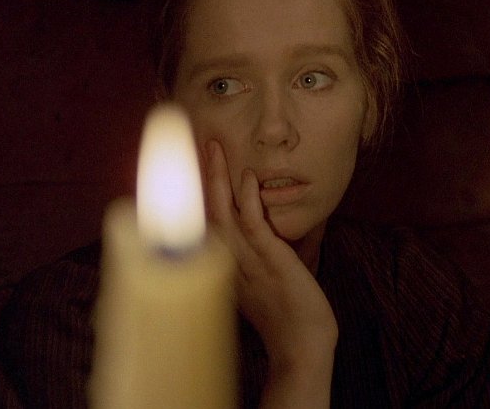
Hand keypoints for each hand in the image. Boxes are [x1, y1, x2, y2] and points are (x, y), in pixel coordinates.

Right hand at [203, 140, 337, 407]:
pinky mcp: (269, 258)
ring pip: (224, 211)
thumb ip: (254, 257)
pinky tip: (246, 175)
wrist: (301, 344)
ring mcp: (246, 260)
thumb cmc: (286, 314)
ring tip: (215, 148)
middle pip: (205, 211)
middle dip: (201, 176)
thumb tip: (257, 233)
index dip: (194, 195)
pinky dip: (249, 197)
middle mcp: (226, 261)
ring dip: (219, 177)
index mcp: (221, 266)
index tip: (188, 170)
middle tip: (195, 144)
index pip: (202, 224)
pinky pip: (254, 223)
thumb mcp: (261, 281)